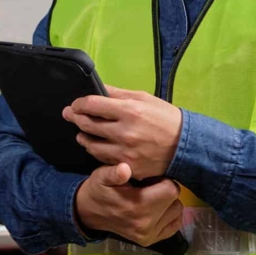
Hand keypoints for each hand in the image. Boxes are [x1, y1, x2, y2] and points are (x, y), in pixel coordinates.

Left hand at [63, 86, 182, 179]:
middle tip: (70, 115)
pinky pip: (103, 160)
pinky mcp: (127, 167)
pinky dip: (96, 152)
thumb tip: (98, 87)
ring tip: (81, 133)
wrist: (185, 146)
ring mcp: (125, 153)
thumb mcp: (144, 98)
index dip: (79, 103)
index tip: (76, 103)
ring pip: (91, 145)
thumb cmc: (165, 117)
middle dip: (75, 118)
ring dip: (82, 137)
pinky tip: (96, 146)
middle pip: (88, 125)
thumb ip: (118, 94)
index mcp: (129, 111)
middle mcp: (124, 132)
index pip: (92, 105)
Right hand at [75, 163, 183, 246]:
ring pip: (177, 212)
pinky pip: (174, 225)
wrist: (89, 212)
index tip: (151, 177)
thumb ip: (114, 172)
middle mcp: (146, 224)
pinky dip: (169, 215)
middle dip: (166, 190)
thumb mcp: (101, 176)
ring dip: (168, 203)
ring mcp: (149, 235)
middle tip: (150, 186)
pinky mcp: (149, 241)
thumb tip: (124, 169)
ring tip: (152, 197)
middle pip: (176, 201)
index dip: (164, 179)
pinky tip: (156, 208)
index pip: (171, 189)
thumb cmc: (99, 190)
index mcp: (138, 206)